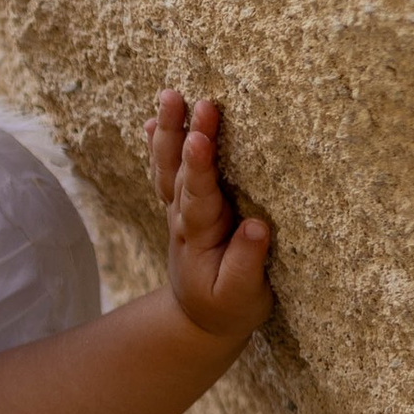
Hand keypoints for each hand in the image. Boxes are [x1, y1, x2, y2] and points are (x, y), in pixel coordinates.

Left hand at [148, 90, 273, 343]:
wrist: (200, 318)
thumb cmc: (229, 307)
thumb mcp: (241, 297)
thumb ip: (247, 264)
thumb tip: (256, 226)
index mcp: (199, 238)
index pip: (197, 196)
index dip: (198, 166)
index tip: (200, 136)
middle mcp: (184, 219)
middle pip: (179, 172)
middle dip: (185, 133)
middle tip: (192, 99)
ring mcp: (180, 211)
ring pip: (169, 167)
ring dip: (169, 131)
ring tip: (169, 95)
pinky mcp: (183, 207)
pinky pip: (168, 173)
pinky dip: (161, 147)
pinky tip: (156, 121)